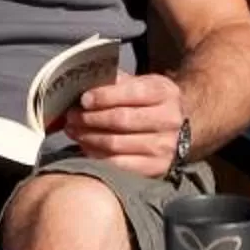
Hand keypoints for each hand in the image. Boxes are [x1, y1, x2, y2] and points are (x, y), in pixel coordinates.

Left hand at [61, 71, 183, 177]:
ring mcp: (165, 147)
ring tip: (74, 130)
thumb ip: (117, 82)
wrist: (178, 129)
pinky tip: (86, 146)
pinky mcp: (157, 168)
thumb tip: (85, 84)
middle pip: (121, 120)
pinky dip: (96, 155)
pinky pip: (118, 164)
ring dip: (88, 137)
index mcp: (165, 92)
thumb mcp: (142, 84)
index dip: (103, 96)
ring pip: (115, 144)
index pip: (131, 93)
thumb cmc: (151, 103)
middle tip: (71, 116)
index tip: (83, 99)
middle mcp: (170, 120)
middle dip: (90, 118)